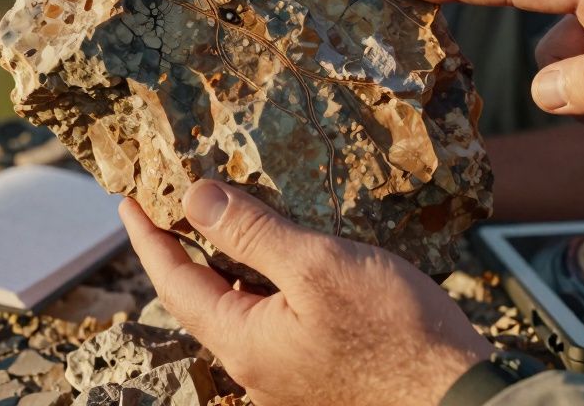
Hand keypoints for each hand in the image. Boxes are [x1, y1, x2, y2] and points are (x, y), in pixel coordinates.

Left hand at [119, 180, 493, 405]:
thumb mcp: (318, 267)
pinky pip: (276, 318)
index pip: (173, 281)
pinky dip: (267, 281)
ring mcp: (287, 374)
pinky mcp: (320, 371)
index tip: (126, 198)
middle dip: (185, 246)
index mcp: (242, 342)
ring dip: (229, 262)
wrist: (458, 397)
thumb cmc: (395, 333)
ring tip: (229, 214)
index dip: (147, 236)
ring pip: (242, 308)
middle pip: (202, 297)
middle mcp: (256, 366)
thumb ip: (252, 233)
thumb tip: (194, 199)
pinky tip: (289, 255)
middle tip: (173, 198)